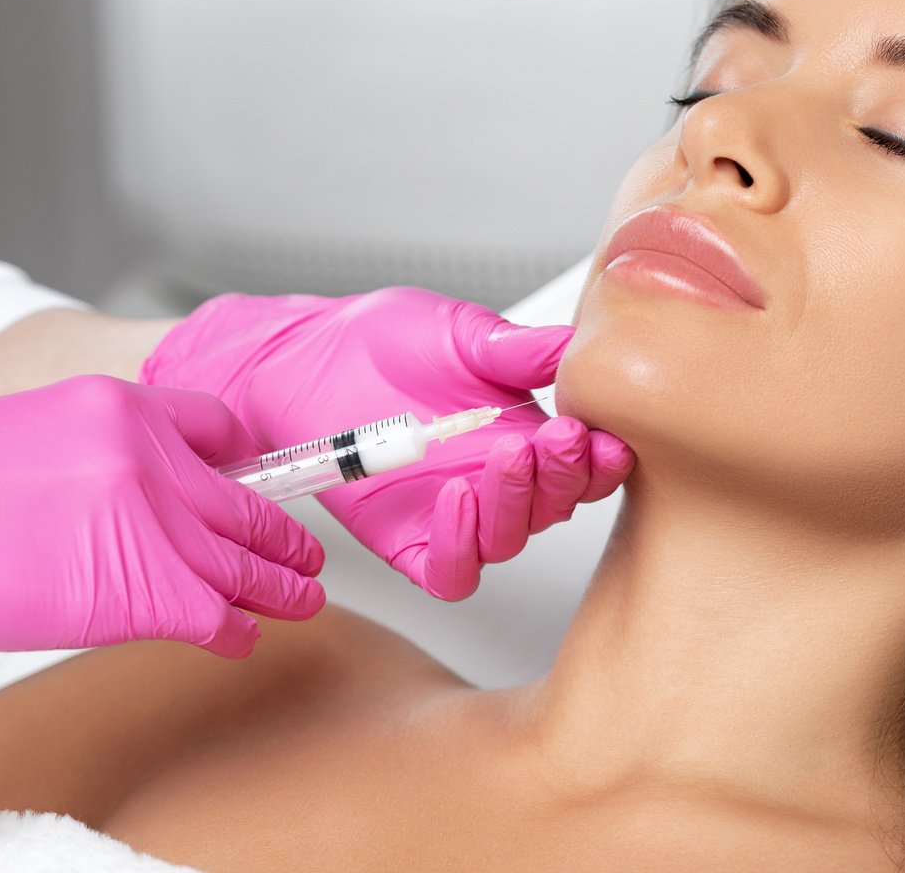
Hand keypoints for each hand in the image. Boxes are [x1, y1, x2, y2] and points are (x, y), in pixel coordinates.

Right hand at [0, 376, 323, 655]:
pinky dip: (236, 630)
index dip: (250, 465)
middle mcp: (151, 458)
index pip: (221, 428)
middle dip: (284, 535)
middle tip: (304, 553)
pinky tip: (240, 637)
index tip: (264, 486)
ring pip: (247, 561)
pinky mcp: (144, 590)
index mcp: (122, 405)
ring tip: (301, 598)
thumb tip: (139, 500)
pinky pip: (217, 614)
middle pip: (248, 501)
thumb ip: (102, 458)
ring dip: (281, 587)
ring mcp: (154, 522)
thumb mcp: (31, 432)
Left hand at [141, 287, 633, 598]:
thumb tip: (581, 347)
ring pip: (510, 541)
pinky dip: (463, 547)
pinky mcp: (410, 543)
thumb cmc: (382, 342)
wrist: (305, 359)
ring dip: (519, 506)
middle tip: (559, 440)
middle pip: (556, 507)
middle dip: (565, 478)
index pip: (583, 466)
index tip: (597, 433)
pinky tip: (457, 498)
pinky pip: (450, 570)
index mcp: (525, 435)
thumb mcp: (462, 333)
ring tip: (508, 457)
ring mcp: (456, 517)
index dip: (599, 459)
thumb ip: (520, 350)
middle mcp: (497, 483)